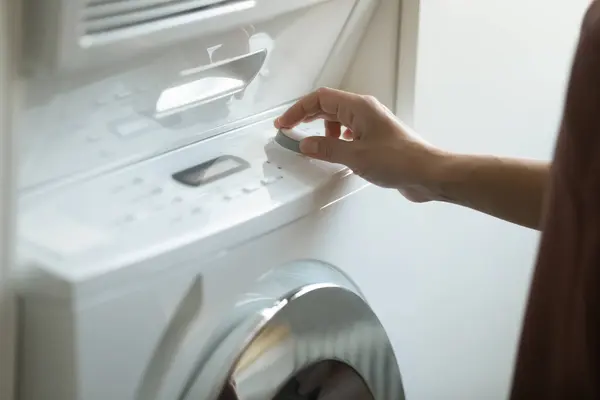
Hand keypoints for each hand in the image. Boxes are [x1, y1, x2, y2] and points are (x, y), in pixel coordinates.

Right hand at [274, 87, 444, 202]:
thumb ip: (326, 149)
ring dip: (321, 130)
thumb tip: (306, 144)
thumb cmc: (400, 160)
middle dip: (306, 117)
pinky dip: (335, 141)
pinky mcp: (375, 140)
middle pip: (327, 107)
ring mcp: (371, 125)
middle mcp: (365, 112)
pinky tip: (334, 152)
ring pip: (337, 120)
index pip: (320, 99)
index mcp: (359, 107)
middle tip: (289, 130)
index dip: (298, 110)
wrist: (427, 173)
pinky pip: (348, 134)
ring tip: (312, 145)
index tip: (284, 123)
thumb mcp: (355, 155)